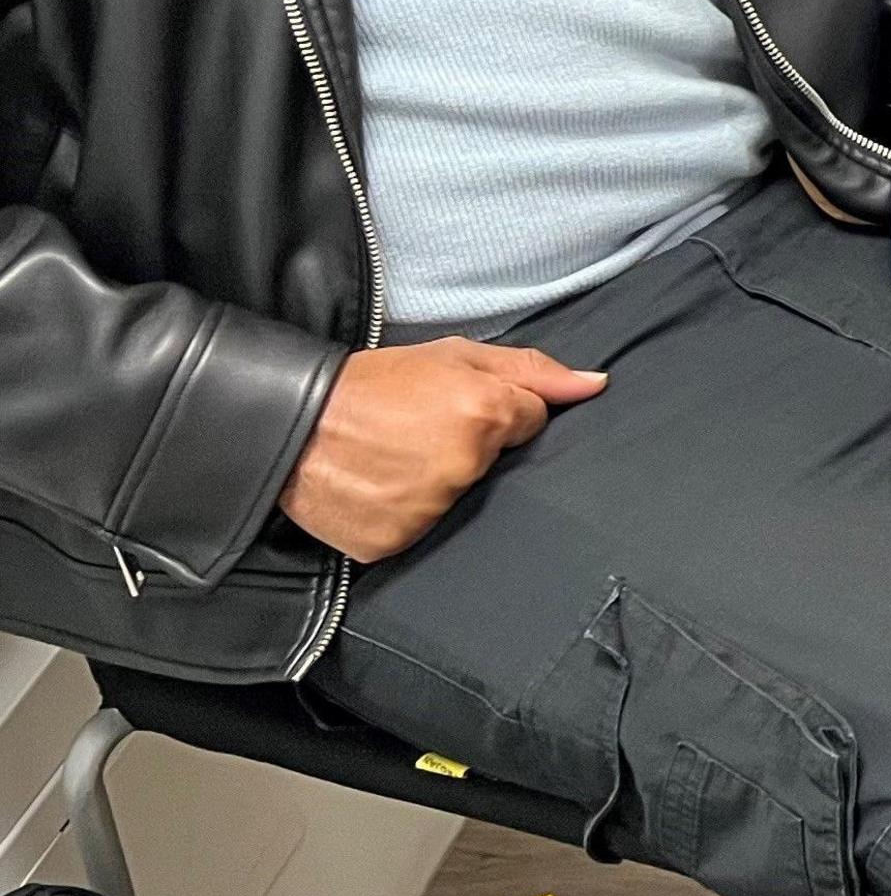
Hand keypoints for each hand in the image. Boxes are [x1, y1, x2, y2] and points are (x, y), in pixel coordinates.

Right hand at [280, 340, 606, 561]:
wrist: (289, 420)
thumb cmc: (374, 382)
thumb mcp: (454, 355)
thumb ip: (533, 370)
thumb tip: (596, 385)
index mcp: (485, 412)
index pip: (531, 420)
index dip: (498, 411)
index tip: (458, 407)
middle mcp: (464, 465)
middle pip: (496, 464)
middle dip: (469, 448)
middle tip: (419, 432)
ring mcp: (430, 508)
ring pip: (459, 500)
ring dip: (437, 484)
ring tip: (395, 459)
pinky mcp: (398, 540)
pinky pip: (420, 530)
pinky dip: (405, 513)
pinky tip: (380, 489)